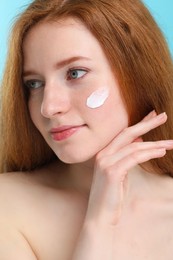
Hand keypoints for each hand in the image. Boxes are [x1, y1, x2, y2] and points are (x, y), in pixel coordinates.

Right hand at [72, 111, 172, 259]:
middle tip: (163, 115)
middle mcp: (103, 154)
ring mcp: (106, 162)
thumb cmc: (111, 196)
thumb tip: (140, 141)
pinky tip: (161, 151)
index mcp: (104, 154)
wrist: (99, 217)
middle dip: (147, 124)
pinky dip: (149, 153)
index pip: (124, 134)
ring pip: (134, 147)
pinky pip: (134, 158)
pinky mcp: (112, 171)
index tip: (152, 116)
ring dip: (155, 143)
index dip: (139, 124)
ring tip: (171, 142)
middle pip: (128, 134)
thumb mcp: (120, 174)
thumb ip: (127, 157)